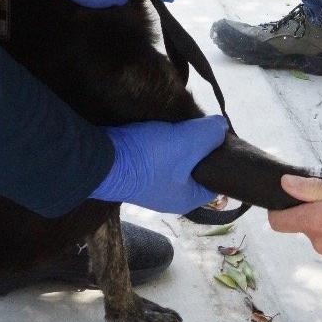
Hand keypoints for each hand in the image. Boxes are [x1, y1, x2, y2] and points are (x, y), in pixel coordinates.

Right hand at [91, 115, 226, 213]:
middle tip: (202, 125)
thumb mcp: (188, 143)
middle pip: (195, 168)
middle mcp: (170, 196)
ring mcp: (150, 185)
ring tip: (183, 122)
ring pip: (176, 159)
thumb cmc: (150, 159)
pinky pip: (156, 155)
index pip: (216, 181)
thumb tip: (222, 128)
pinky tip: (163, 126)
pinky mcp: (134, 171)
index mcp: (187, 199)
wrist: (99, 159)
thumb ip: (211, 134)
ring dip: (179, 141)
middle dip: (199, 146)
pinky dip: (161, 141)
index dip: (222, 159)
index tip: (222, 137)